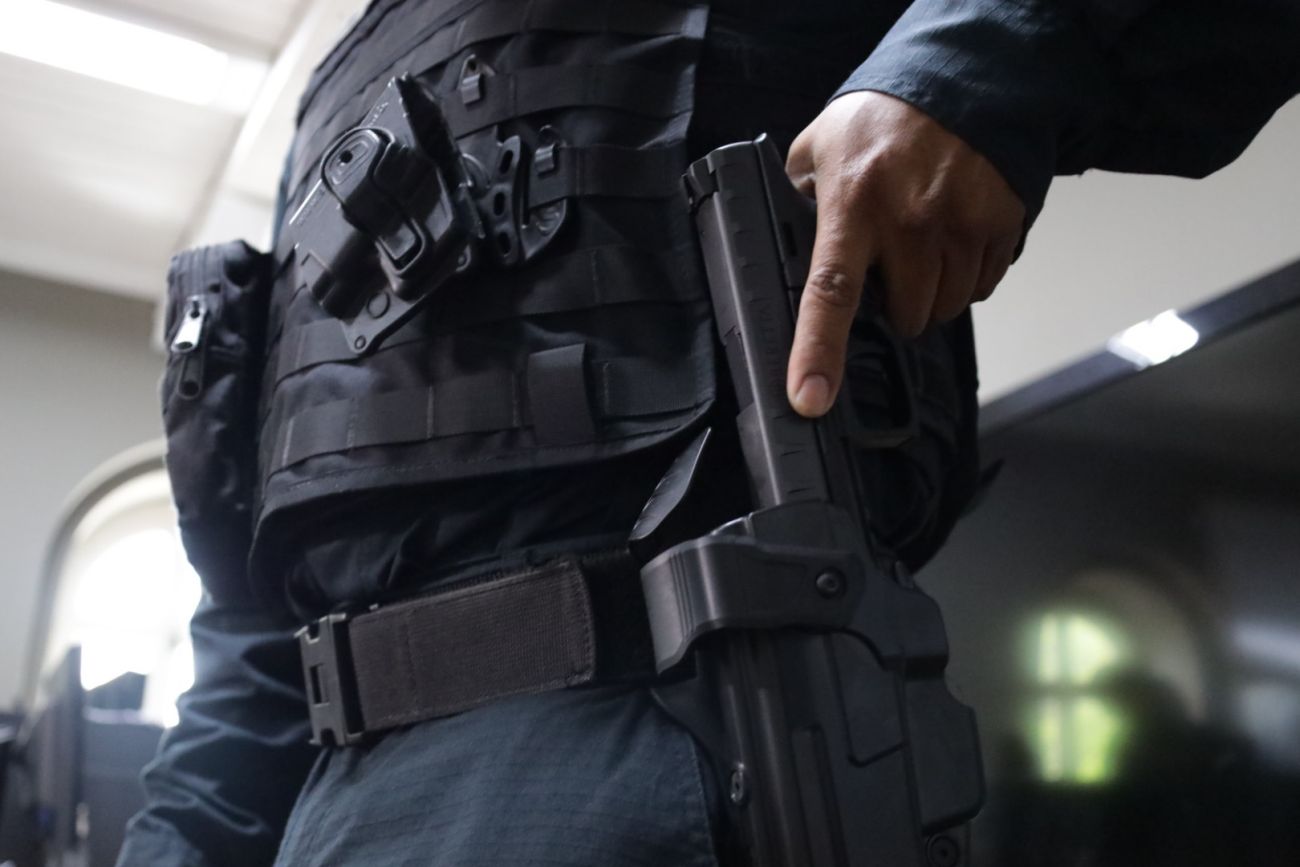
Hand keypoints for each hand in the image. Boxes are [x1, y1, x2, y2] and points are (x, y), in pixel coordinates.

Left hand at [784, 90, 1025, 416]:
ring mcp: (962, 225)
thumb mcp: (820, 148)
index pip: (830, 292)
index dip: (818, 353)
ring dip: (929, 297)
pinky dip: (964, 278)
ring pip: (945, 309)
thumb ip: (798, 198)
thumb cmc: (883, 119)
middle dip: (892, 310)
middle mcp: (911, 221)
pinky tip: (950, 243)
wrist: (962, 81)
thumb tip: (777, 241)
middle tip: (885, 271)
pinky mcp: (1000, 226)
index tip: (809, 398)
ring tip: (918, 252)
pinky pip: (980, 287)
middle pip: (904, 317)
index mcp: (853, 206)